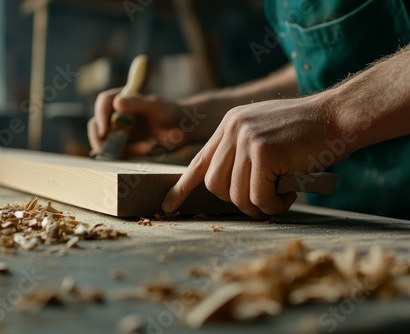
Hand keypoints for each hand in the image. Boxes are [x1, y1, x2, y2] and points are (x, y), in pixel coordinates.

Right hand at [87, 88, 190, 156]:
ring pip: (102, 141)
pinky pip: (115, 152)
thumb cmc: (170, 112)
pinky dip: (121, 155)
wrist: (182, 129)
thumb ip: (137, 103)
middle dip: (96, 136)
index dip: (101, 114)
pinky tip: (137, 152)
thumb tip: (117, 103)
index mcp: (123, 98)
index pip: (104, 102)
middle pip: (96, 123)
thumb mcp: (155, 106)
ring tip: (128, 151)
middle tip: (103, 148)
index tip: (104, 130)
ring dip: (108, 148)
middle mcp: (118, 114)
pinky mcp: (125, 145)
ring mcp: (120, 131)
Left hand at [162, 96, 348, 218]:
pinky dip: (273, 206)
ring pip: (236, 194)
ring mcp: (246, 138)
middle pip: (214, 184)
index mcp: (229, 124)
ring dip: (259, 206)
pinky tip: (290, 196)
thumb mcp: (265, 135)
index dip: (182, 187)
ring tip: (280, 197)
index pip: (199, 161)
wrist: (339, 116)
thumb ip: (242, 154)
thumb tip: (226, 188)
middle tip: (262, 200)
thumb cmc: (306, 133)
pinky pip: (258, 197)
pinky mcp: (264, 150)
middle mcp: (232, 128)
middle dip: (236, 200)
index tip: (168, 206)